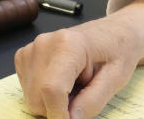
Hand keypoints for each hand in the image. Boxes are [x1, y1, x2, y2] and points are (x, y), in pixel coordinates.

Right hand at [14, 0, 143, 118]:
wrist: (114, 32)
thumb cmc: (118, 50)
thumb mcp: (116, 78)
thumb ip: (92, 101)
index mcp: (69, 44)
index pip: (51, 89)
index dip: (59, 114)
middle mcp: (45, 44)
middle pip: (38, 98)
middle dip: (59, 108)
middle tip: (83, 93)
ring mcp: (32, 49)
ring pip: (31, 98)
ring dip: (53, 101)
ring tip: (75, 84)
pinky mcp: (25, 57)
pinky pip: (29, 90)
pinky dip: (45, 93)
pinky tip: (64, 80)